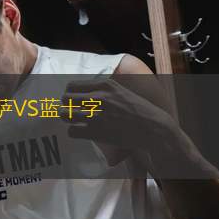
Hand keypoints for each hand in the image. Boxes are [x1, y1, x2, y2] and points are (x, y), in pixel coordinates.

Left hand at [62, 79, 177, 158]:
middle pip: (66, 99)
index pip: (72, 85)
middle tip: (71, 112)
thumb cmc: (137, 110)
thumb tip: (82, 92)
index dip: (69, 93)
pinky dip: (74, 132)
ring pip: (65, 114)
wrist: (152, 128)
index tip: (72, 100)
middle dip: (66, 106)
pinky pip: (72, 131)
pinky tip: (82, 132)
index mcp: (105, 86)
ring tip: (74, 121)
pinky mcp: (97, 132)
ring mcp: (97, 115)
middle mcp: (99, 98)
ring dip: (68, 119)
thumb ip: (102, 90)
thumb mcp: (120, 91)